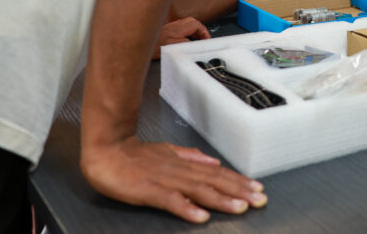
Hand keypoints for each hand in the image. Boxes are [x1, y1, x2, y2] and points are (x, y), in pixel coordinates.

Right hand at [81, 136, 266, 223]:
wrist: (106, 150)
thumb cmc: (135, 155)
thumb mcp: (168, 151)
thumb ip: (191, 157)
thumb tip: (214, 161)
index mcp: (185, 163)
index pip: (218, 173)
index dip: (239, 180)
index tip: (258, 187)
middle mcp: (180, 171)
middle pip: (215, 181)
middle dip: (239, 191)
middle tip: (261, 199)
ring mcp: (165, 180)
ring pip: (198, 190)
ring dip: (221, 200)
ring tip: (241, 207)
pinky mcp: (149, 191)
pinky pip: (170, 201)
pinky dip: (187, 208)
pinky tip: (201, 217)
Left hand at [152, 17, 209, 59]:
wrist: (143, 45)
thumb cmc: (155, 47)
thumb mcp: (176, 47)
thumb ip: (188, 42)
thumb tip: (195, 42)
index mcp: (179, 28)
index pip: (197, 25)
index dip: (204, 32)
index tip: (206, 39)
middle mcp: (176, 25)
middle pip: (193, 22)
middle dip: (200, 29)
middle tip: (203, 38)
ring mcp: (172, 26)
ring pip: (188, 24)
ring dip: (194, 30)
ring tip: (197, 39)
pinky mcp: (169, 30)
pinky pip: (182, 27)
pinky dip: (188, 32)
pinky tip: (187, 39)